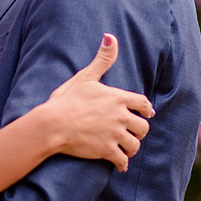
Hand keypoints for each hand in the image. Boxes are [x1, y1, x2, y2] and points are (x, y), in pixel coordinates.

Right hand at [43, 34, 153, 171]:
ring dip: (131, 148)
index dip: (146, 110)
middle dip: (139, 131)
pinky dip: (122, 164)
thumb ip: (102, 59)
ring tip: (125, 150)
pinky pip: (122, 161)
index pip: (143, 104)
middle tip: (132, 134)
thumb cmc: (66, 100)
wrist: (52, 124)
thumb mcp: (85, 77)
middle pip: (143, 127)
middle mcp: (120, 116)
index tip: (147, 114)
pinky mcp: (107, 151)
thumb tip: (110, 36)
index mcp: (117, 98)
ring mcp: (114, 134)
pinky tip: (119, 164)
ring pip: (134, 145)